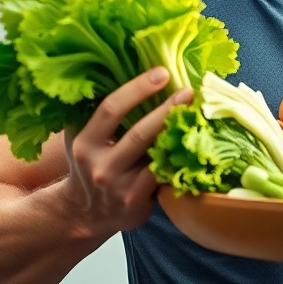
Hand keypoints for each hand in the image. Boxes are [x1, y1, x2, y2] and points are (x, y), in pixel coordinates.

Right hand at [61, 67, 191, 233]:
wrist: (87, 213)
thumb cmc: (92, 164)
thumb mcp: (84, 138)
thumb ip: (102, 114)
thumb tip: (132, 70)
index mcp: (85, 142)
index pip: (110, 110)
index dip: (137, 89)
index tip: (162, 73)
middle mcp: (100, 165)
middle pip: (139, 134)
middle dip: (167, 111)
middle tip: (189, 92)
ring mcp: (120, 186)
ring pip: (156, 156)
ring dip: (179, 135)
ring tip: (198, 115)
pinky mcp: (138, 201)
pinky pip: (164, 175)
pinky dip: (180, 157)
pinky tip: (196, 142)